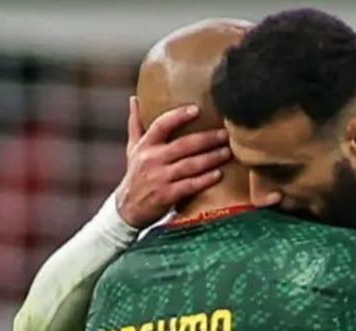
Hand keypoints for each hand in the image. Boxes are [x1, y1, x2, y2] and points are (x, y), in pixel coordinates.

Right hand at [116, 96, 231, 227]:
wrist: (128, 208)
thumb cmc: (136, 174)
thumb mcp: (132, 149)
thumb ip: (136, 124)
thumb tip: (134, 98)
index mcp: (145, 145)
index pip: (161, 125)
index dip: (179, 116)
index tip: (197, 109)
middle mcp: (151, 159)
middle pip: (183, 145)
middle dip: (206, 139)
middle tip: (225, 134)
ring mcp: (159, 178)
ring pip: (190, 165)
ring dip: (210, 158)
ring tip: (227, 152)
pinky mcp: (166, 196)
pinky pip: (190, 185)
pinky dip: (205, 180)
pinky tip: (219, 174)